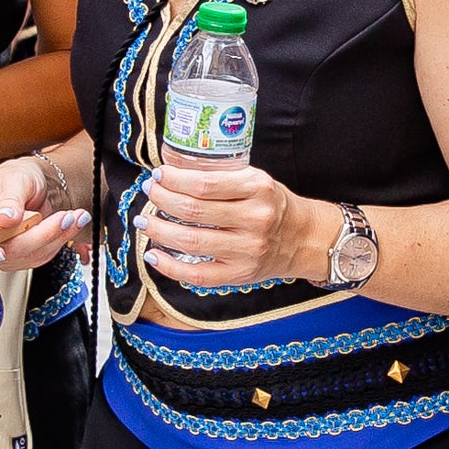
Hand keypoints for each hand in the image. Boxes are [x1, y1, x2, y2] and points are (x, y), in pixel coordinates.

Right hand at [0, 149, 88, 269]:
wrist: (40, 182)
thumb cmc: (20, 175)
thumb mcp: (15, 178)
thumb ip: (10, 199)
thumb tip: (3, 219)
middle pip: (0, 251)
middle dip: (35, 237)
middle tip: (61, 218)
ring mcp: (0, 246)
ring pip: (23, 257)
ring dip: (52, 238)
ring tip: (71, 217)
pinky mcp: (20, 253)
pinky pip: (38, 256)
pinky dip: (58, 241)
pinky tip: (69, 225)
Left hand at [140, 160, 317, 289]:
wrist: (303, 238)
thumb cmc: (273, 206)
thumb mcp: (256, 180)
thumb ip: (222, 177)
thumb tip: (174, 173)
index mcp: (258, 189)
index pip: (205, 184)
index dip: (174, 179)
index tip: (159, 175)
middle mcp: (254, 220)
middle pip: (194, 211)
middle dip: (162, 199)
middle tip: (149, 192)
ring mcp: (247, 250)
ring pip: (191, 241)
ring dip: (159, 230)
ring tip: (145, 221)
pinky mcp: (239, 274)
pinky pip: (197, 274)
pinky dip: (169, 266)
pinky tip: (153, 254)